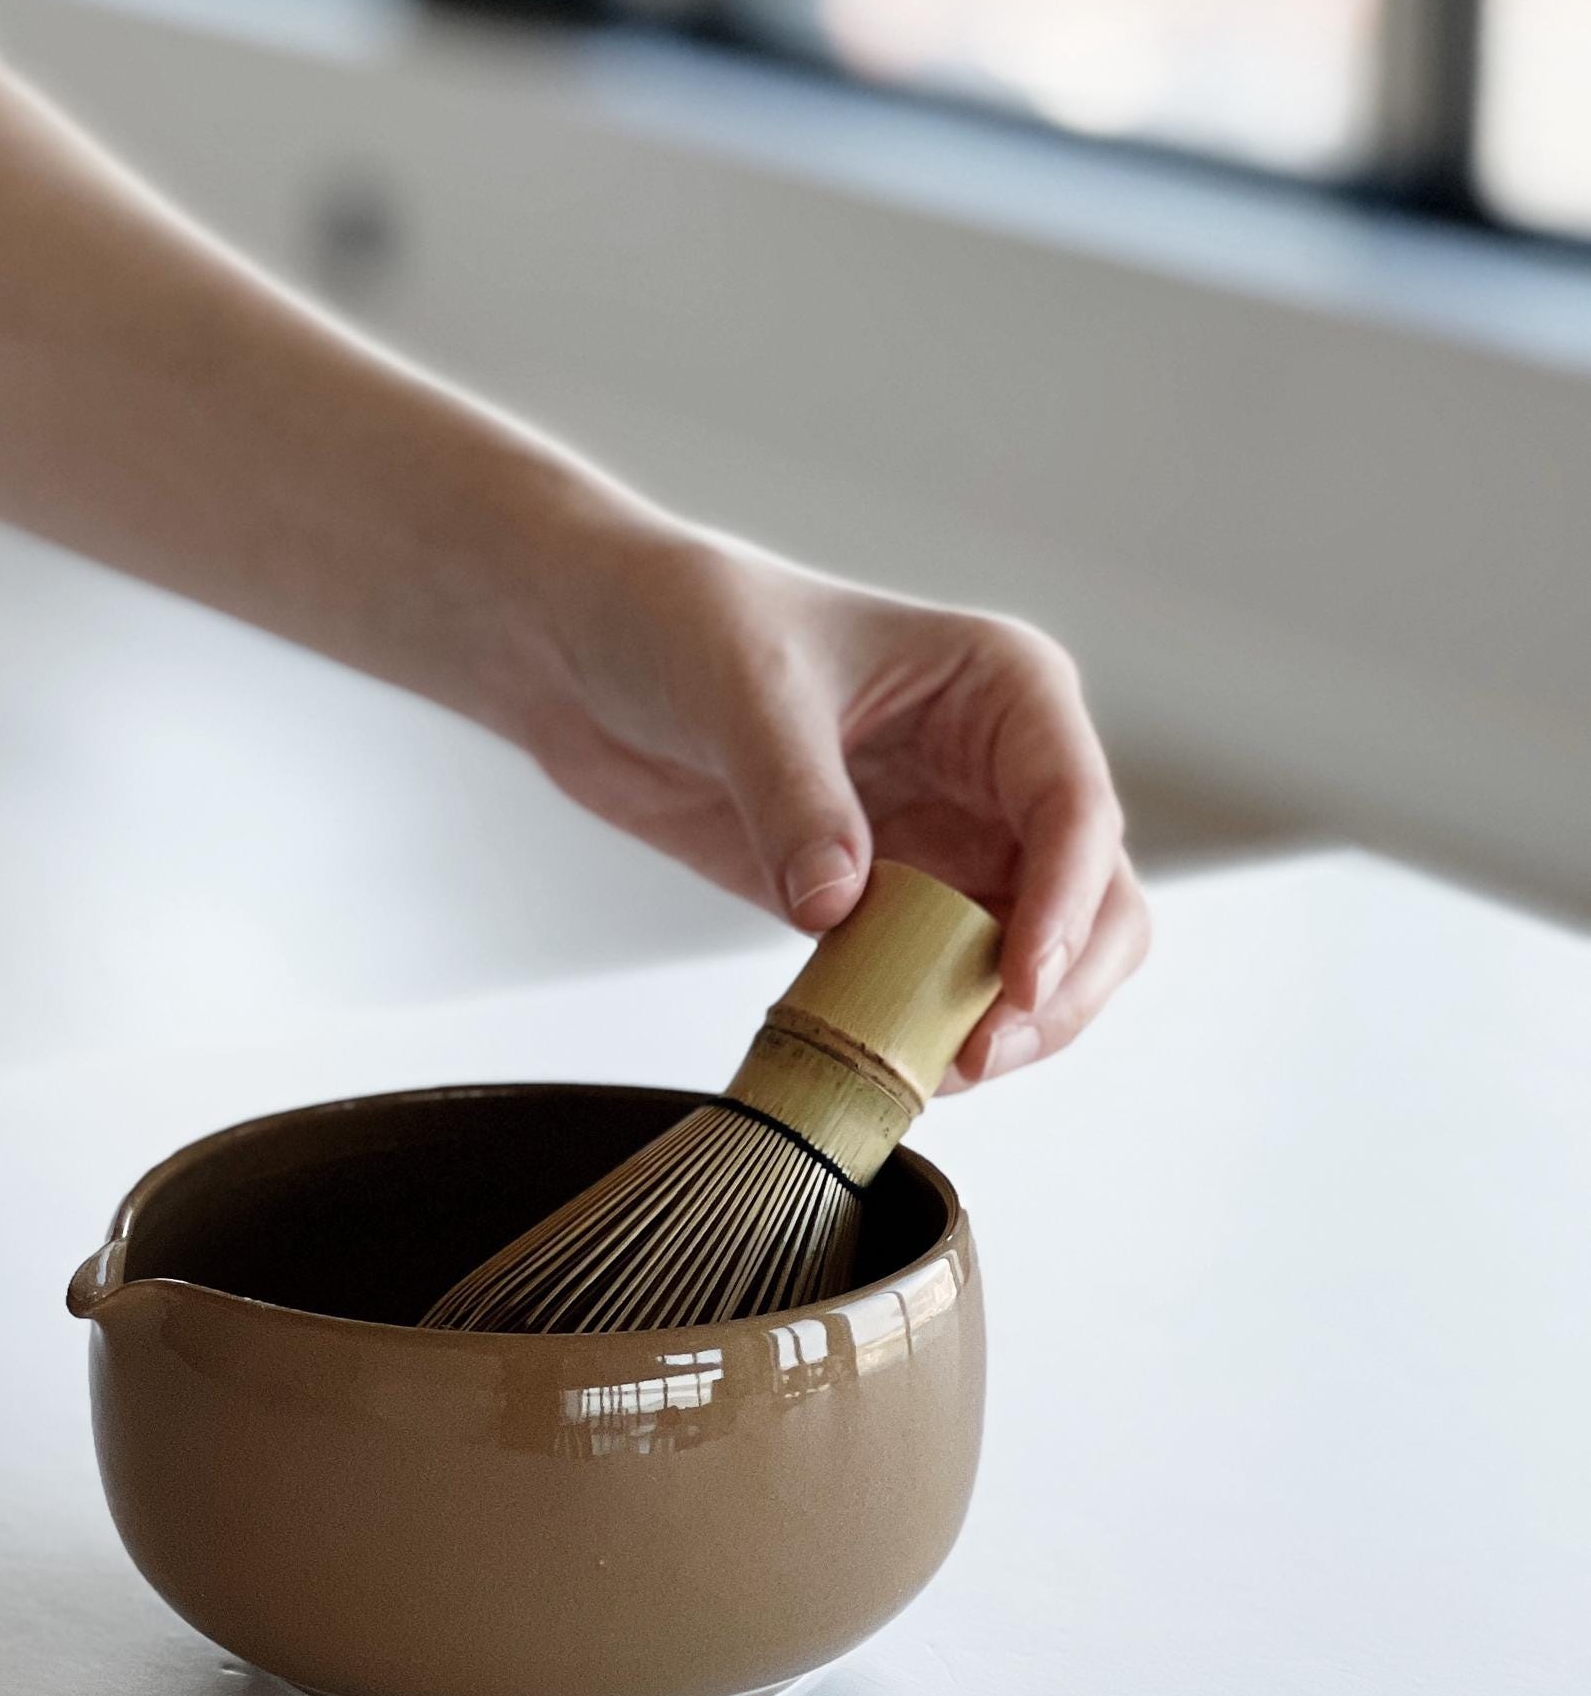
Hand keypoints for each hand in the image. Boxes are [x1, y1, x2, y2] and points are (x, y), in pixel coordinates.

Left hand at [515, 526, 1148, 1084]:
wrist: (598, 653)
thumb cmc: (689, 623)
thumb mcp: (743, 693)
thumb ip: (796, 800)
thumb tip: (837, 909)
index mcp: (1006, 691)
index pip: (1075, 807)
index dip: (1067, 905)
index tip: (1018, 986)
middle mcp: (1002, 773)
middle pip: (1096, 903)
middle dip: (1058, 988)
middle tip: (974, 1054)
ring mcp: (953, 842)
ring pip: (1039, 959)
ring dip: (1002, 1024)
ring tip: (926, 1072)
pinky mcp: (892, 902)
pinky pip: (942, 984)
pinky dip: (927, 1030)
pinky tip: (876, 1055)